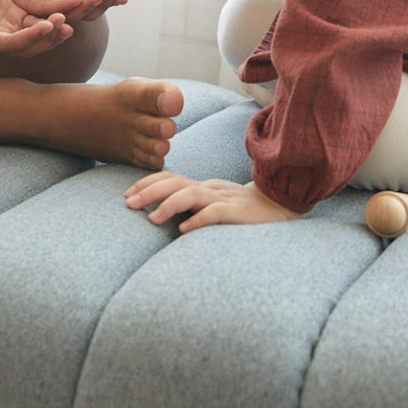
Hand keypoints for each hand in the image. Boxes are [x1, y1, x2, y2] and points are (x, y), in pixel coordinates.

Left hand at [0, 0, 126, 22]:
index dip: (109, 1)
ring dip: (83, 7)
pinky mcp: (31, 6)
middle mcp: (63, 6)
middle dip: (99, 3)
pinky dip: (61, 6)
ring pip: (68, 13)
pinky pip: (48, 9)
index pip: (95, 3)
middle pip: (85, 11)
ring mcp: (48, 8)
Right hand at [0, 0, 71, 56]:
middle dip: (49, 37)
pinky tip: (66, 10)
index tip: (46, 26)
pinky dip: (52, 17)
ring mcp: (11, 29)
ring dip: (54, 29)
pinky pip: (38, 20)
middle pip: (31, 45)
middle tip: (65, 24)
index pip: (14, 44)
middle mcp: (2, 40)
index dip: (31, 37)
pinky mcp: (17, 17)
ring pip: (38, 35)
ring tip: (70, 20)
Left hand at [124, 172, 301, 230]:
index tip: (128, 193)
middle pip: (175, 182)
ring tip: (151, 218)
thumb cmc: (241, 207)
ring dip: (168, 204)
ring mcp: (223, 199)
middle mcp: (208, 189)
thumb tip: (160, 212)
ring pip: (191, 195)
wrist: (279, 205)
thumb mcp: (212, 202)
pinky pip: (215, 213)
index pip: (170, 177)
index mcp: (201, 186)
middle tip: (128, 203)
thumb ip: (191, 204)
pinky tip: (183, 230)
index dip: (147, 182)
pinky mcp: (237, 213)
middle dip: (148, 191)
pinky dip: (198, 220)